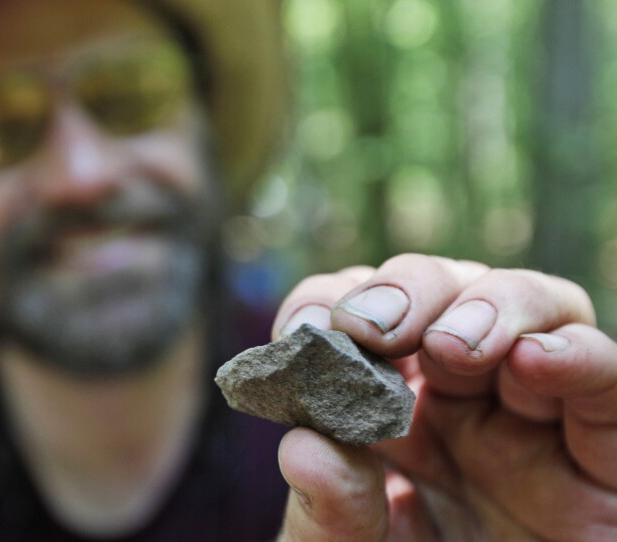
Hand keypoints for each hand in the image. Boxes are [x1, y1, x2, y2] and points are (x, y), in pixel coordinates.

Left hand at [272, 254, 616, 540]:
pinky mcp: (604, 452)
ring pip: (535, 307)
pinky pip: (608, 381)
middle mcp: (463, 397)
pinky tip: (535, 357)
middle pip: (444, 291)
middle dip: (406, 290)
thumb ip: (328, 510)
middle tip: (371, 325)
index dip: (331, 301)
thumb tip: (303, 448)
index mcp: (391, 408)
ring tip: (450, 345)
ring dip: (489, 305)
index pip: (360, 316)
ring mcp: (537, 416)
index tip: (306, 327)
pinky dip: (578, 354)